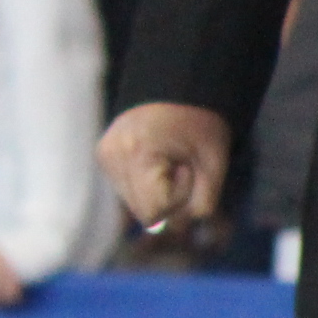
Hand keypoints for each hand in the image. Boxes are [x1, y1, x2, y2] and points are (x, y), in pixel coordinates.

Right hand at [97, 102, 231, 235]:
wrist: (178, 86)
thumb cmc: (201, 124)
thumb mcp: (214, 164)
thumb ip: (200, 203)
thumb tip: (171, 230)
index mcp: (138, 153)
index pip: (153, 211)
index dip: (177, 200)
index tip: (187, 170)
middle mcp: (112, 156)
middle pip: (141, 211)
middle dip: (166, 200)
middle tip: (180, 167)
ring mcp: (104, 156)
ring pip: (132, 203)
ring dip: (154, 194)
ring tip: (166, 163)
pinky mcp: (103, 156)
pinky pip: (125, 188)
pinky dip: (143, 183)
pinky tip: (153, 162)